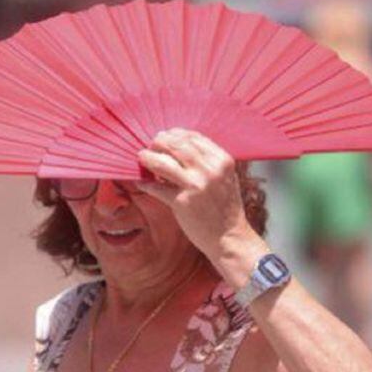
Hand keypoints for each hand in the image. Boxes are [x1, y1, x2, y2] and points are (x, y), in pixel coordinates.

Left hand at [135, 129, 257, 261]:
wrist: (230, 237)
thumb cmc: (225, 207)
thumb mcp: (224, 177)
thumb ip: (207, 161)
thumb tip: (177, 147)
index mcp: (222, 160)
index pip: (194, 137)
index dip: (175, 134)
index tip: (165, 136)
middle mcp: (210, 170)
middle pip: (177, 146)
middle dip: (160, 142)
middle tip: (150, 145)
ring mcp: (196, 186)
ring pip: (164, 163)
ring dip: (149, 158)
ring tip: (141, 157)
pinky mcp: (182, 203)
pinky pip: (157, 188)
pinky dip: (147, 184)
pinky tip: (141, 183)